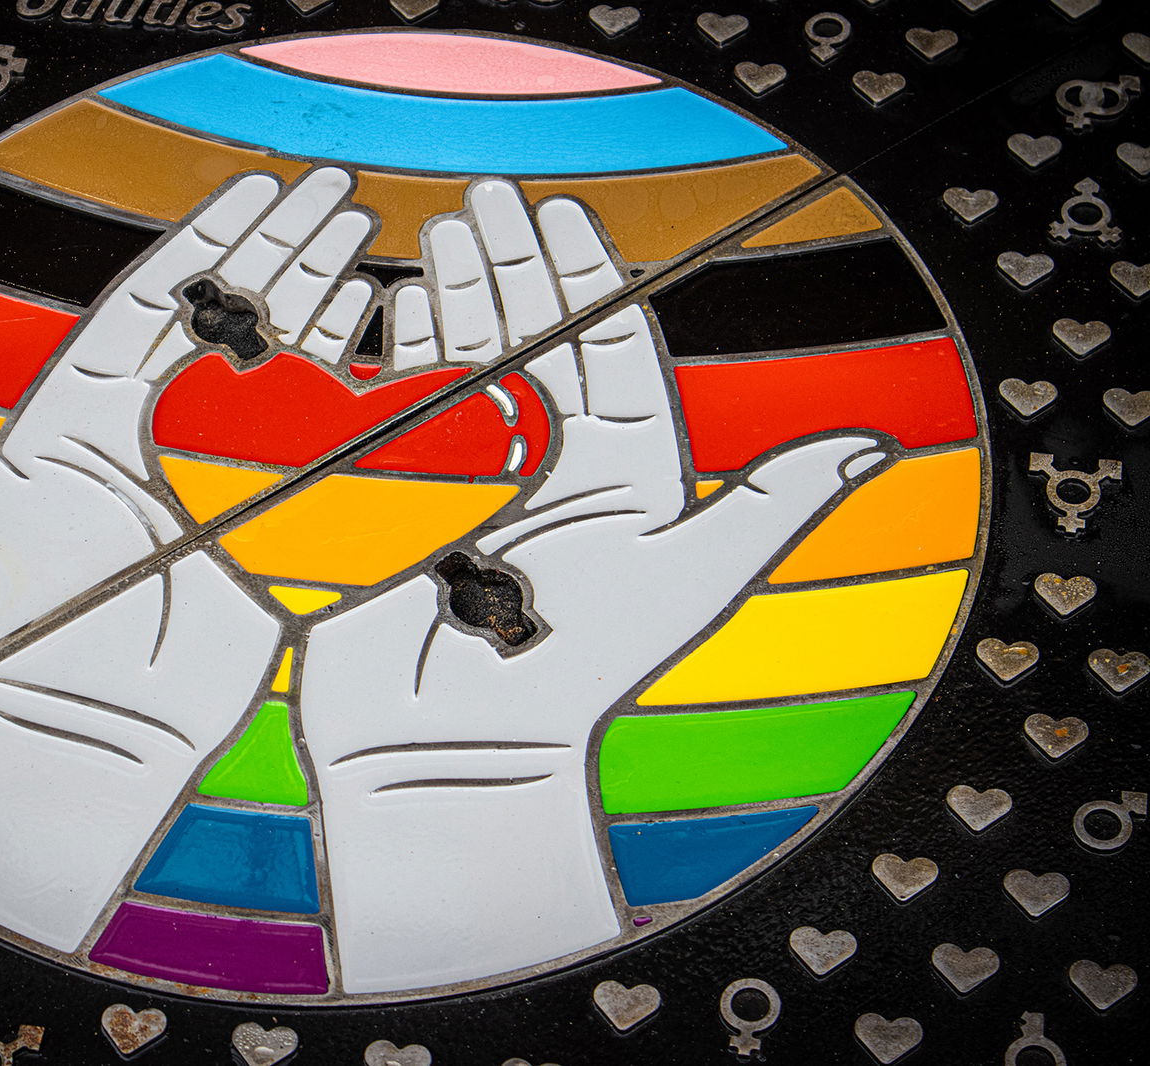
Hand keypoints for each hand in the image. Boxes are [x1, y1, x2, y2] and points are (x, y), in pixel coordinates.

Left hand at [0, 168, 375, 644]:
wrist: (97, 718)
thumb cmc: (27, 623)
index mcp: (88, 412)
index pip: (158, 301)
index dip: (210, 239)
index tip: (260, 188)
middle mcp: (157, 431)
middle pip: (231, 316)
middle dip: (284, 247)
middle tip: (336, 191)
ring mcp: (217, 472)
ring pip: (278, 365)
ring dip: (321, 298)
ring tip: (364, 239)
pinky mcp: (263, 519)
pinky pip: (313, 440)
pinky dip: (346, 387)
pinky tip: (377, 336)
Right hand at [299, 181, 893, 993]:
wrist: (457, 746)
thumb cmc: (579, 673)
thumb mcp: (690, 583)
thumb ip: (770, 507)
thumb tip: (872, 449)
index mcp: (626, 475)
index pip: (611, 349)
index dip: (591, 276)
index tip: (564, 211)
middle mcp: (555, 469)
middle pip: (538, 340)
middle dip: (516, 263)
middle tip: (489, 194)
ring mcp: (478, 484)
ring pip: (473, 364)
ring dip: (460, 293)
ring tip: (442, 229)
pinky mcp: (412, 506)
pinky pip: (409, 411)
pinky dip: (402, 355)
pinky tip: (398, 305)